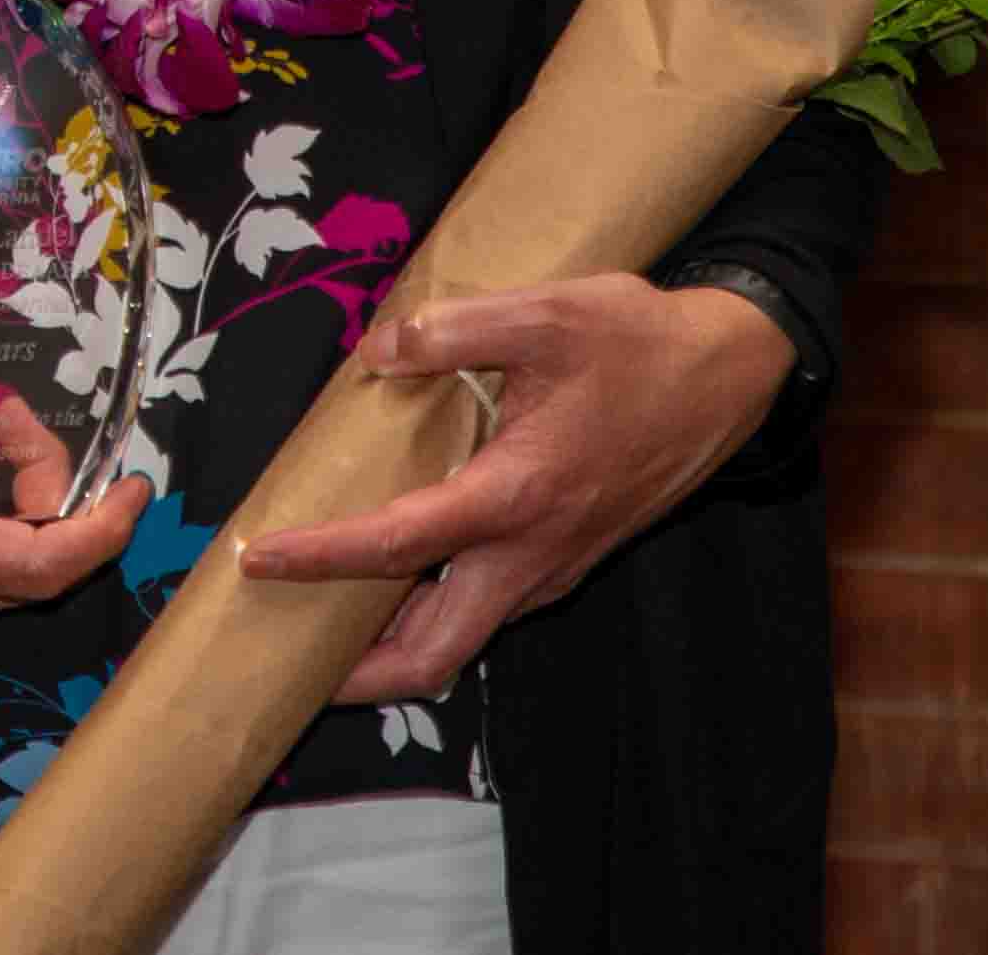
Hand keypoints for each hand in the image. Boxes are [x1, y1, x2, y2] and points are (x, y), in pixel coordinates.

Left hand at [235, 276, 792, 702]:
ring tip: (327, 627)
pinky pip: (489, 608)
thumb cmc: (638, 342)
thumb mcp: (546, 311)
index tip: (257, 559)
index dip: (321, 558)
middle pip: (435, 652)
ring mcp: (554, 566)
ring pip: (464, 637)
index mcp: (517, 496)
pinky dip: (435, 614)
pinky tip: (398, 580)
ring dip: (396, 647)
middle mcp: (533, 553)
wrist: (730, 376)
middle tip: (291, 661)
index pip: (398, 547)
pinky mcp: (568, 559)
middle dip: (360, 675)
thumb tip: (378, 351)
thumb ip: (453, 329)